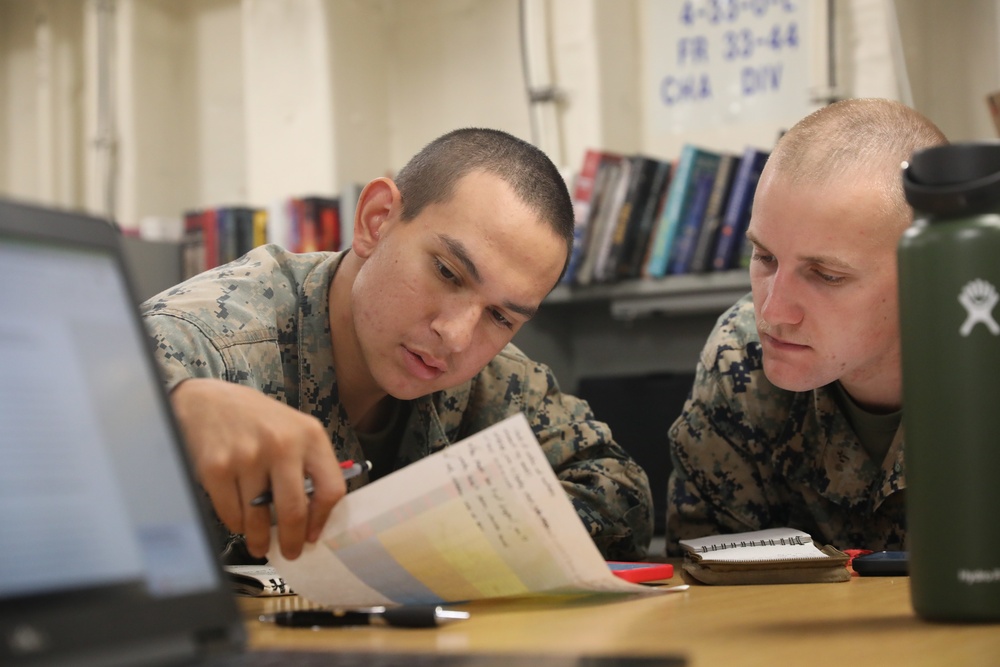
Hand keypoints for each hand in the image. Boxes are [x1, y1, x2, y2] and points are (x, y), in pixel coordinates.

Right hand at [169, 378, 344, 559]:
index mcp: (310, 435)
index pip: (331, 489)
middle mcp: (281, 444)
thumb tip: (315, 517)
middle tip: (290, 553)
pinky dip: (236, 525)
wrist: (206, 399)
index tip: (314, 534)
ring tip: (260, 544)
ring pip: (259, 519)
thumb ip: (309, 465)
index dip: (323, 519)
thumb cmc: (255, 419)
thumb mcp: (294, 429)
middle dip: (292, 542)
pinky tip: (239, 521)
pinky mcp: (216, 468)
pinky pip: (231, 515)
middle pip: (294, 511)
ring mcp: (248, 456)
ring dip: (260, 539)